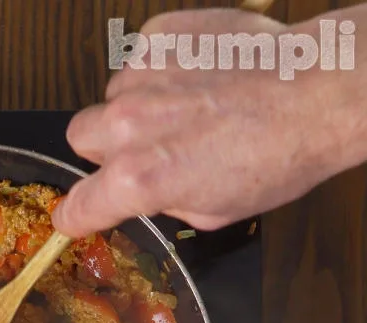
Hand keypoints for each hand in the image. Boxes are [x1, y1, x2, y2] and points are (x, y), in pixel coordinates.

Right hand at [52, 7, 366, 235]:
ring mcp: (142, 74)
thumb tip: (142, 194)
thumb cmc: (277, 157)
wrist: (319, 91)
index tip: (78, 214)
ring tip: (187, 110)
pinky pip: (140, 60)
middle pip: (80, 138)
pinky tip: (198, 79)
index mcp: (139, 179)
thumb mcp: (211, 211)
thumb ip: (160, 202)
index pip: (75, 207)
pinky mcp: (161, 34)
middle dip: (103, 149)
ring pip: (112, 97)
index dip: (76, 215)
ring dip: (135, 108)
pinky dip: (160, 72)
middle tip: (144, 150)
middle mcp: (129, 124)